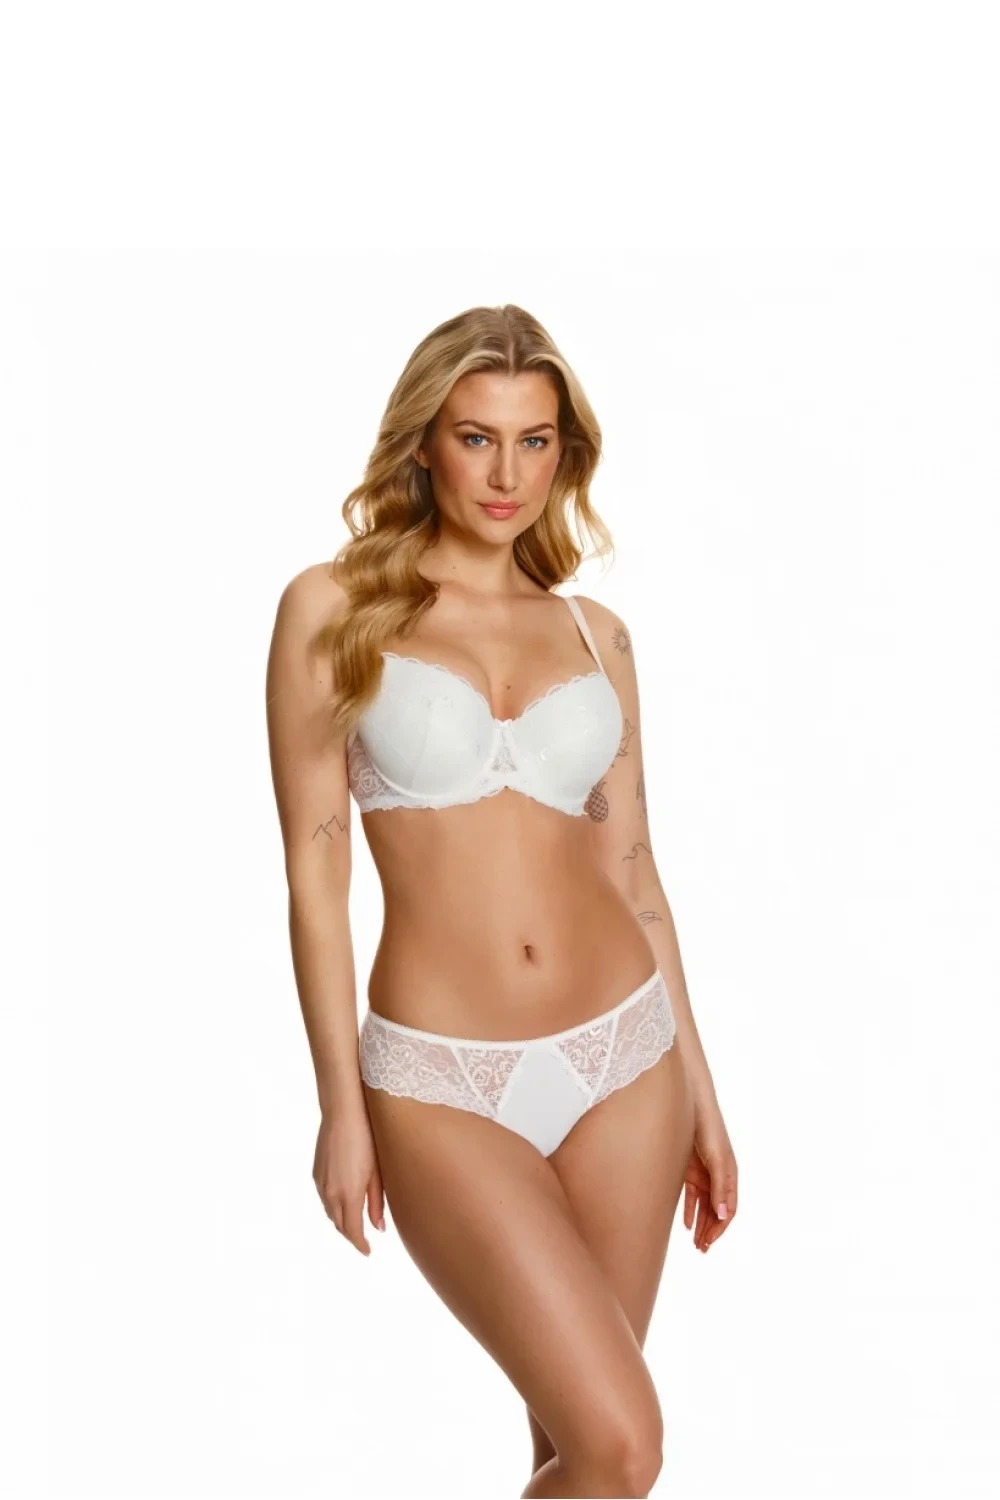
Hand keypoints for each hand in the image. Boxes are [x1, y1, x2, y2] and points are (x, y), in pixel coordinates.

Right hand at [313, 1104, 385, 1255]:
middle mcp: (331, 1194)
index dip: (360, 1244)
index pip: (353, 1231)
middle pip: (339, 1225)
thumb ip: (377, 1203)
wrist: (343, 1114)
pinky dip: (334, 1208)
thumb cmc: (367, 1140)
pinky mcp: (316, 1174)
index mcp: (349, 1195)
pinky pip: (324, 1200)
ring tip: (355, 1223)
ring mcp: (321, 1184)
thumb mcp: (377, 1173)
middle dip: (351, 1235)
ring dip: (341, 1222)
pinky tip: (343, 1203)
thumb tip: (379, 1228)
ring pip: (330, 1213)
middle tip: (363, 1240)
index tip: (368, 1251)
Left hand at [683, 1104, 737, 1252]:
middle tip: (702, 1249)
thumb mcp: (715, 1158)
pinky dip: (690, 1211)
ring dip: (701, 1224)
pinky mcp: (689, 1168)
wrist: (688, 1102)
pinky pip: (692, 1196)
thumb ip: (719, 1187)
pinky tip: (686, 1224)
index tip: (709, 1243)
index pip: (728, 1208)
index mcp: (729, 1173)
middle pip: (716, 1210)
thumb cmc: (706, 1128)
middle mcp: (718, 1175)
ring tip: (695, 1243)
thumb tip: (722, 1216)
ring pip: (704, 1206)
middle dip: (710, 1230)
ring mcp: (704, 1172)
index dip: (720, 1228)